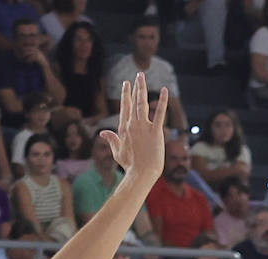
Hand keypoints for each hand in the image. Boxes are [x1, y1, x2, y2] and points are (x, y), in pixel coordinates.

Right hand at [101, 72, 167, 186]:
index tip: (126, 84)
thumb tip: (102, 132)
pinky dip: (162, 101)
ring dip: (142, 89)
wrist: (141, 173)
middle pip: (133, 102)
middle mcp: (132, 126)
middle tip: (138, 75)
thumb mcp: (117, 152)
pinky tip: (164, 90)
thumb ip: (111, 140)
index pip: (125, 108)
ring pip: (142, 103)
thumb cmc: (130, 165)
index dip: (125, 95)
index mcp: (124, 129)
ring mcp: (144, 128)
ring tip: (142, 77)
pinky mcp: (155, 132)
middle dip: (135, 87)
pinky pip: (159, 113)